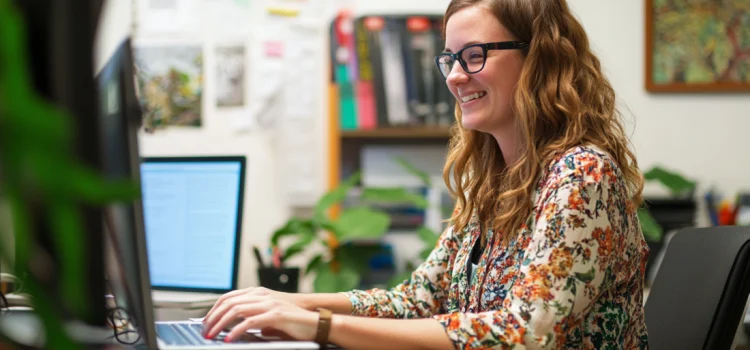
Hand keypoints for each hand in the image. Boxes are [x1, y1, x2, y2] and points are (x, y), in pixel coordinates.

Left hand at [202, 287, 318, 342]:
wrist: (315, 322)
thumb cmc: (294, 321)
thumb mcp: (270, 316)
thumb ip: (254, 317)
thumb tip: (238, 327)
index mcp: (259, 293)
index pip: (229, 296)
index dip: (214, 308)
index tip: (206, 321)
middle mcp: (262, 296)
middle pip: (229, 303)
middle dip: (213, 317)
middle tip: (205, 330)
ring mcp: (268, 304)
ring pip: (236, 310)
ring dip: (220, 324)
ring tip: (212, 335)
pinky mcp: (275, 315)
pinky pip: (250, 322)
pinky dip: (236, 331)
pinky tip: (229, 339)